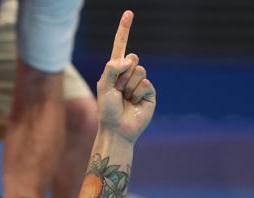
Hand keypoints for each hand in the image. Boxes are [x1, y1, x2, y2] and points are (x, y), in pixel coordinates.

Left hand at [96, 11, 155, 143]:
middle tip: (118, 91)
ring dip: (129, 86)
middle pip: (133, 58)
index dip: (124, 30)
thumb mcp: (104, 86)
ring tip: (125, 99)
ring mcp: (140, 83)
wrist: (117, 129)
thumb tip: (130, 58)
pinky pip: (146, 82)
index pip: (121, 46)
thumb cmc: (107, 110)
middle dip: (123, 74)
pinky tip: (134, 103)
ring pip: (139, 70)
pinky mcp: (150, 92)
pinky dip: (137, 92)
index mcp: (115, 71)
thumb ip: (112, 68)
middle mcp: (128, 74)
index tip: (129, 13)